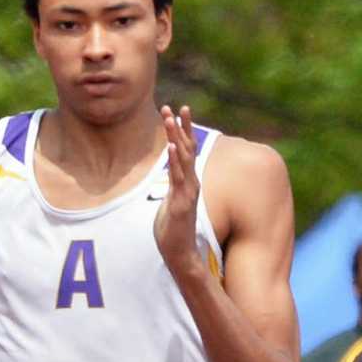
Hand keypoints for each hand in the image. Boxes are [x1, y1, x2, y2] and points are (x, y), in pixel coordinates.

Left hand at [152, 104, 203, 277]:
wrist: (181, 255)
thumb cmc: (174, 231)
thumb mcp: (172, 203)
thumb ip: (174, 188)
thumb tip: (170, 177)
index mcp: (188, 182)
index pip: (188, 151)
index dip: (184, 130)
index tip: (179, 111)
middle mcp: (191, 184)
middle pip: (188, 149)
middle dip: (181, 127)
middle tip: (176, 106)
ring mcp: (187, 192)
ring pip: (184, 159)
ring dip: (177, 137)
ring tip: (171, 118)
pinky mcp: (182, 203)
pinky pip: (179, 178)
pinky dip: (176, 161)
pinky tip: (173, 145)